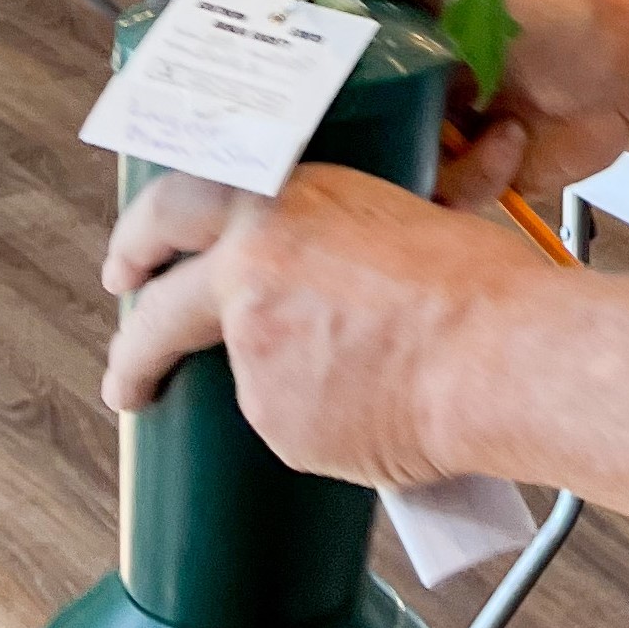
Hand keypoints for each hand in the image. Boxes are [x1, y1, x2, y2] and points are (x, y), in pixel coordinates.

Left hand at [100, 164, 533, 485]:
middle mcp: (248, 269)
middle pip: (155, 312)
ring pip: (237, 377)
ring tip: (346, 390)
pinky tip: (365, 413)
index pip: (172, 207)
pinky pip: (279, 424)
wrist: (498, 355)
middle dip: (134, 348)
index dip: (141, 238)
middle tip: (132, 370)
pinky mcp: (270, 418)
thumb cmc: (475, 285)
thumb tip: (321, 278)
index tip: (130, 265)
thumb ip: (329, 242)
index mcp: (278, 203)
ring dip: (266, 388)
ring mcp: (250, 351)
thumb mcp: (390, 219)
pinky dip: (309, 424)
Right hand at [320, 0, 628, 210]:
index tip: (298, 98)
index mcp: (396, 41)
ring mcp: (435, 141)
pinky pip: (441, 202)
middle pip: (345, 136)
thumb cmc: (558, 14)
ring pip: (390, 178)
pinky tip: (512, 140)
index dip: (307, 88)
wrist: (625, 75)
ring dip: (443, 158)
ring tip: (492, 123)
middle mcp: (406, 94)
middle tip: (385, 133)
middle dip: (357, 148)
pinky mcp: (467, 181)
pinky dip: (478, 175)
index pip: (328, 69)